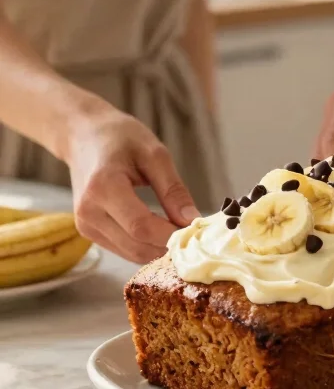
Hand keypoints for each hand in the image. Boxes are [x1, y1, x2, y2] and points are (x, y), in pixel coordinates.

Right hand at [67, 107, 199, 264]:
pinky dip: (145, 245)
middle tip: (194, 234)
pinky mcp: (87, 231)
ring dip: (158, 249)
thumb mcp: (154, 154)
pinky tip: (160, 231)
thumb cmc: (120, 137)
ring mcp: (85, 224)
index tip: (196, 230)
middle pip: (136, 245)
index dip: (171, 235)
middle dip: (168, 245)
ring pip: (131, 253)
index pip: (141, 226)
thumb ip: (173, 189)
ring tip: (180, 231)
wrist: (83, 135)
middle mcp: (89, 211)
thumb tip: (191, 220)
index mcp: (103, 187)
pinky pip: (123, 249)